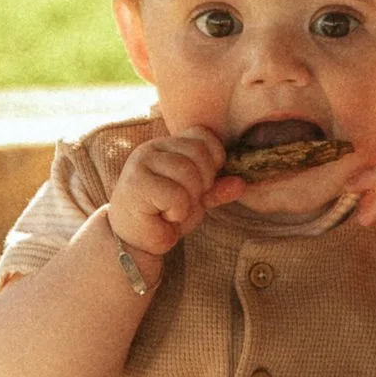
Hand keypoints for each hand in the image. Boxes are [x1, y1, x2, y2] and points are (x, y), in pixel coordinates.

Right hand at [108, 123, 239, 261]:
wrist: (134, 242)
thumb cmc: (163, 216)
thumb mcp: (196, 199)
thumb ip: (216, 188)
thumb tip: (241, 183)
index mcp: (167, 145)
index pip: (203, 134)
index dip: (213, 159)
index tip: (205, 183)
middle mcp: (152, 148)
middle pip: (198, 153)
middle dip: (203, 183)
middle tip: (187, 202)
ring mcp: (141, 163)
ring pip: (188, 173)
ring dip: (189, 200)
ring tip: (174, 210)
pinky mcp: (136, 184)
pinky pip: (175, 195)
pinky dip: (177, 212)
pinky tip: (163, 217)